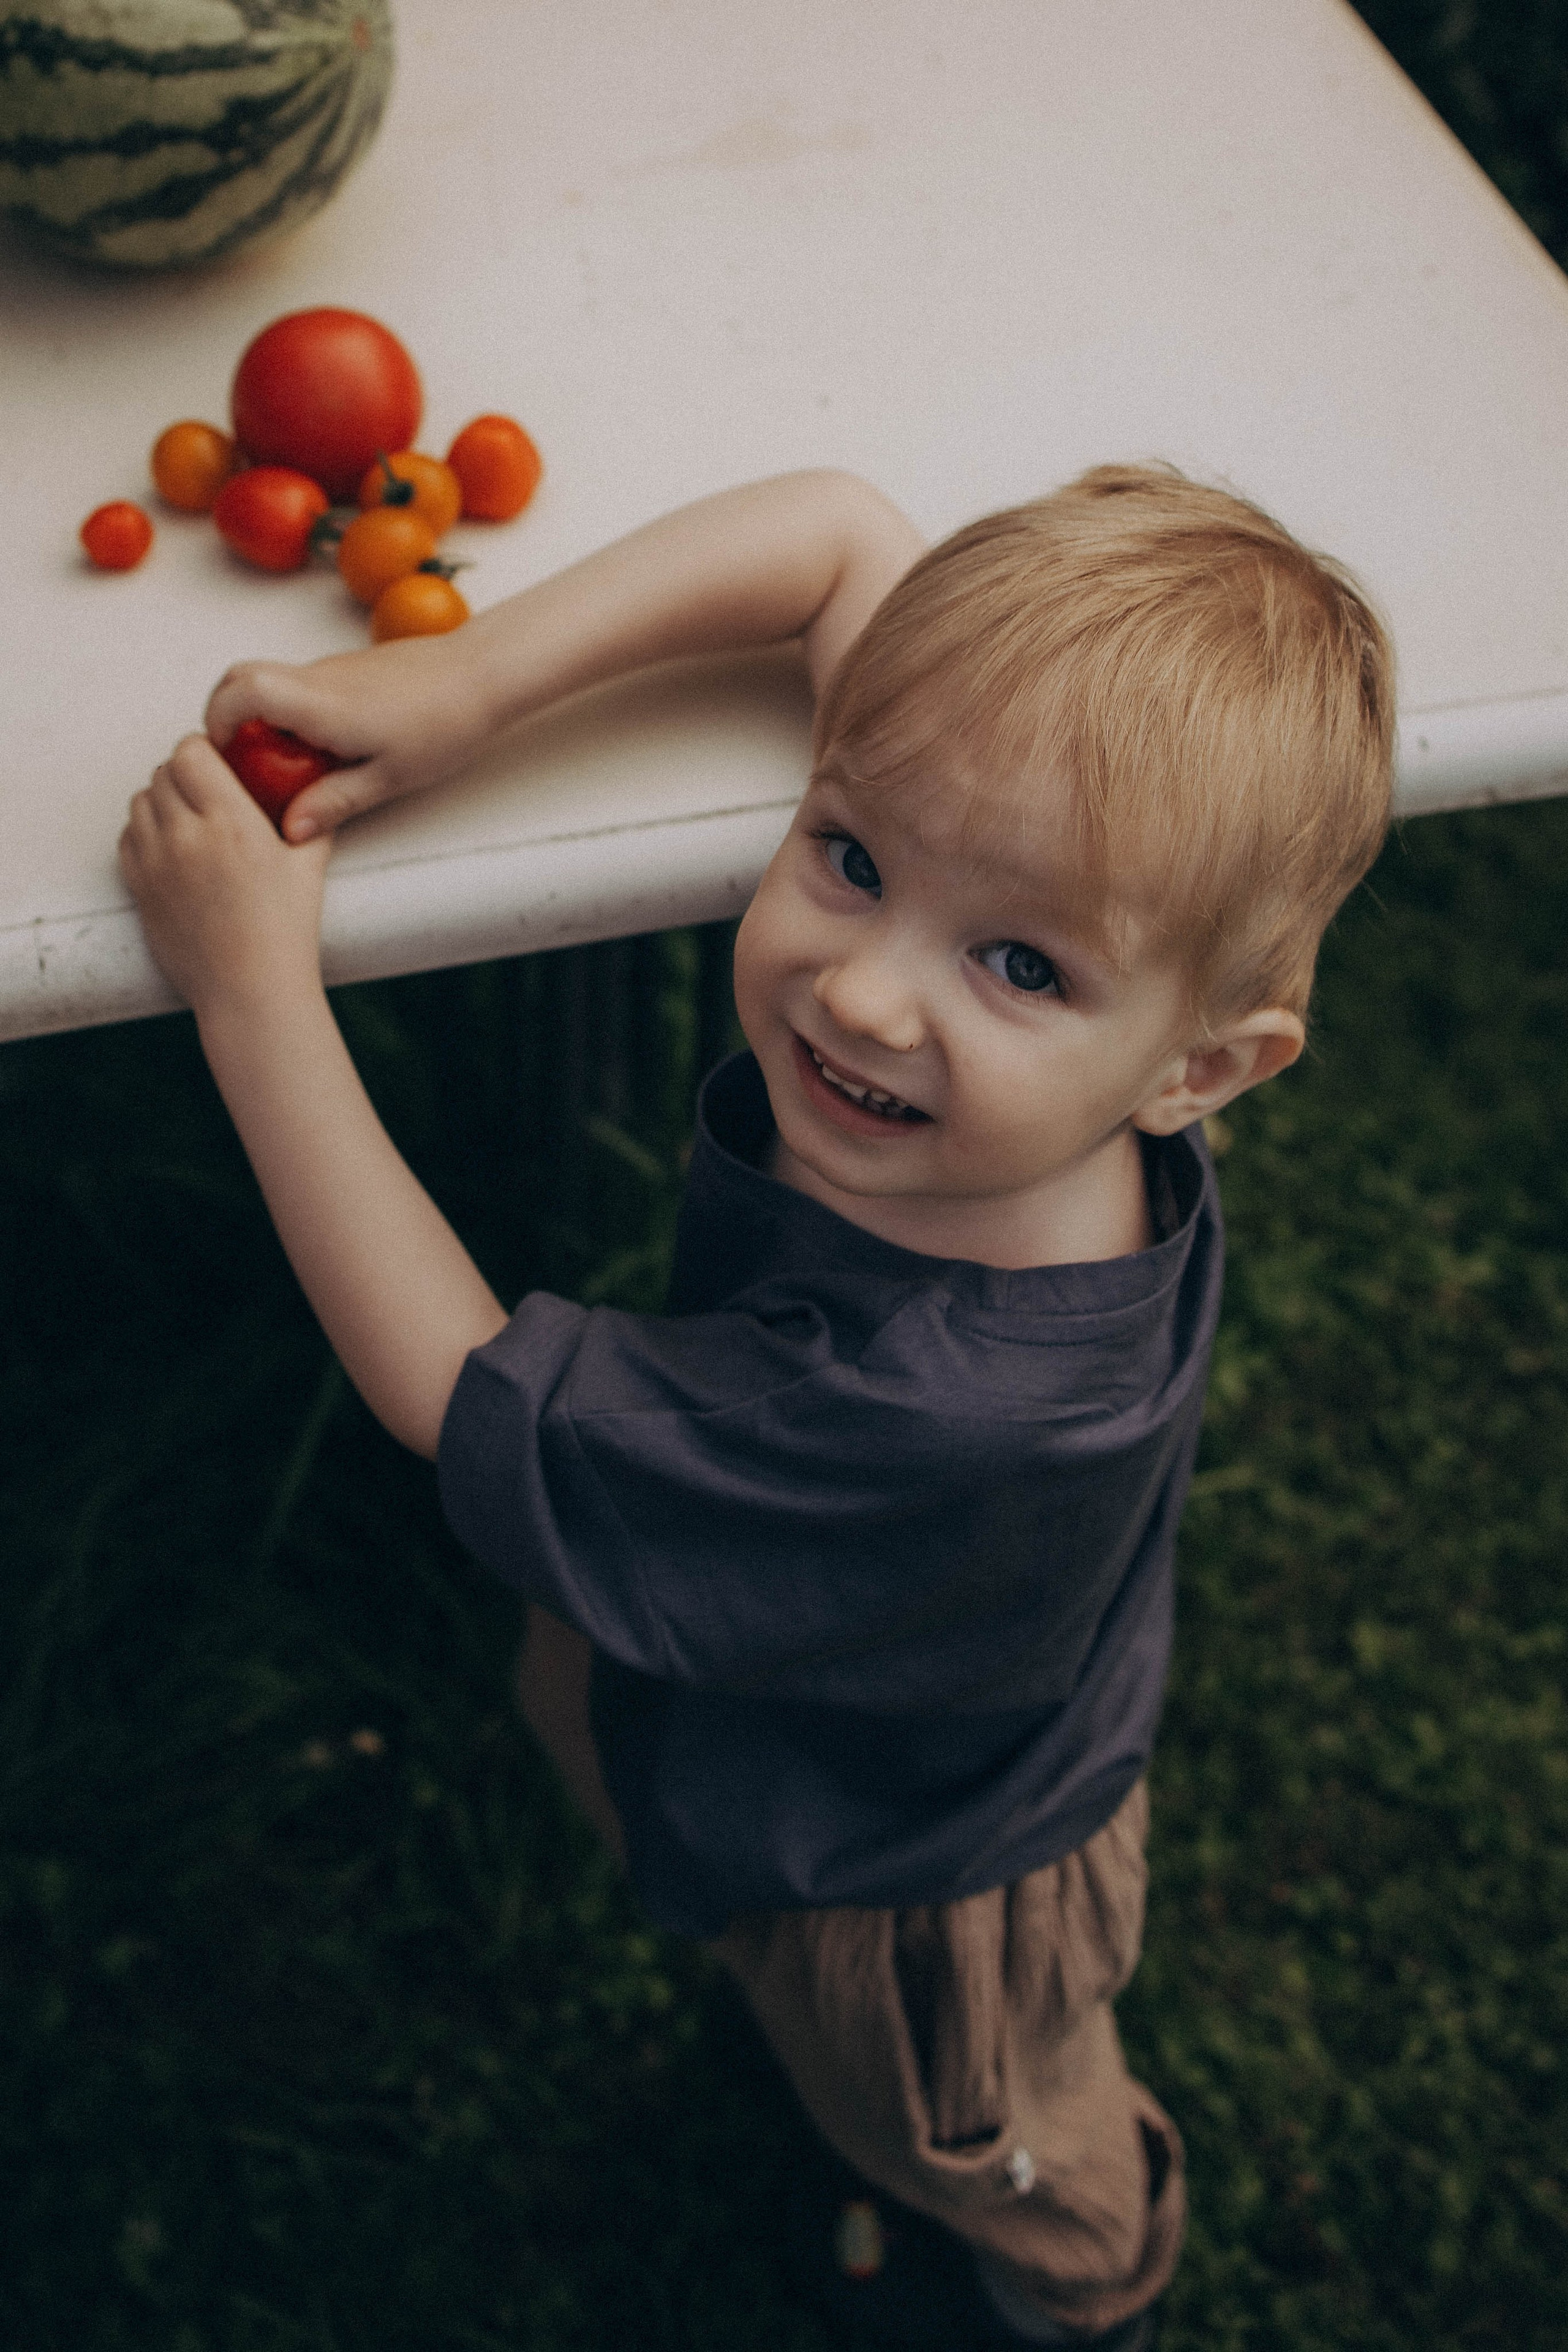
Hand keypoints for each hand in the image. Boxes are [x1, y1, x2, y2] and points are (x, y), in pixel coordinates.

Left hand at [119, 734, 331, 1020]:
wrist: (250, 990)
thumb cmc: (284, 934)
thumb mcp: (310, 868)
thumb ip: (311, 821)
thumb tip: (314, 795)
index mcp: (231, 822)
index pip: (191, 752)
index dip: (203, 751)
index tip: (217, 763)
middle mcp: (186, 835)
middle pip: (162, 772)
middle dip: (184, 775)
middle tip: (206, 792)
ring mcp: (157, 862)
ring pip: (140, 802)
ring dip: (161, 802)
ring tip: (188, 820)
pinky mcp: (140, 887)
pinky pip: (127, 838)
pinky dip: (144, 833)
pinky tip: (171, 849)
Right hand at [204, 628, 494, 843]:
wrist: (482, 676)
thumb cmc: (442, 727)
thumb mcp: (388, 778)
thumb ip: (334, 803)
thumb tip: (288, 832)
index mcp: (318, 704)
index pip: (240, 690)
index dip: (216, 720)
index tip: (221, 756)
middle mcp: (316, 679)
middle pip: (241, 679)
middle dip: (227, 719)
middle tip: (244, 766)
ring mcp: (330, 670)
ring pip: (273, 685)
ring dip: (265, 722)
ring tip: (290, 769)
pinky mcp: (346, 670)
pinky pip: (301, 688)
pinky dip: (293, 716)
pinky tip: (324, 752)